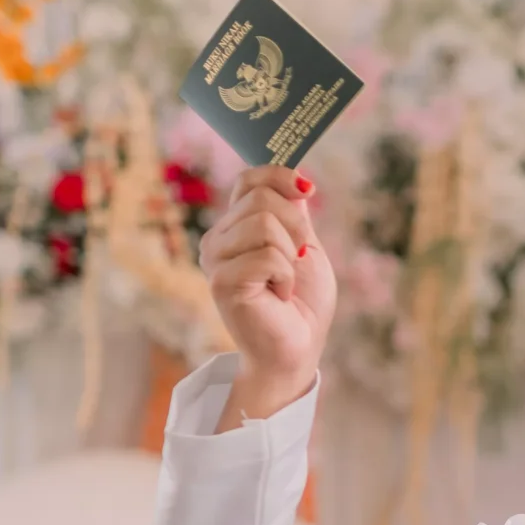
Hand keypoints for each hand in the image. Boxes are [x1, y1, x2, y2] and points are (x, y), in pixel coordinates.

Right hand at [202, 166, 335, 429]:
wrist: (299, 348)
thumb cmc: (302, 304)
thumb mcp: (305, 247)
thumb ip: (294, 213)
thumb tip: (296, 176)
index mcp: (234, 227)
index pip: (249, 180)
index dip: (280, 177)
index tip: (309, 191)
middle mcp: (217, 240)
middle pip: (261, 198)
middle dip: (296, 225)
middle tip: (300, 259)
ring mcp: (215, 260)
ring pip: (264, 224)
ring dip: (291, 255)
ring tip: (285, 282)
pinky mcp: (222, 282)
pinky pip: (267, 256)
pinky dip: (286, 276)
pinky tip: (279, 296)